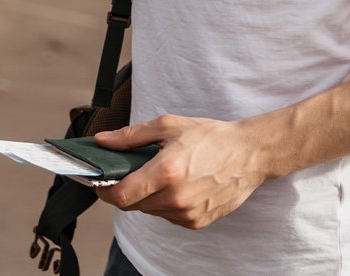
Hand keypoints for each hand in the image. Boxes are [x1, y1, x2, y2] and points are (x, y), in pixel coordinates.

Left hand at [92, 115, 269, 229]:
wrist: (249, 154)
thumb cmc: (211, 136)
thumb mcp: (169, 126)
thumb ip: (131, 136)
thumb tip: (103, 142)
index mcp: (166, 172)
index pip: (120, 196)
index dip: (104, 191)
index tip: (100, 182)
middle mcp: (176, 198)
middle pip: (132, 205)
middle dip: (127, 189)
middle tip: (133, 172)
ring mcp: (187, 214)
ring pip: (150, 211)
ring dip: (147, 197)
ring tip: (163, 175)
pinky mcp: (197, 222)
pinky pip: (168, 217)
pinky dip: (166, 204)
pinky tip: (179, 185)